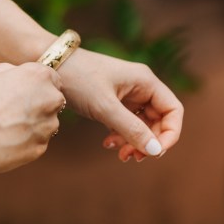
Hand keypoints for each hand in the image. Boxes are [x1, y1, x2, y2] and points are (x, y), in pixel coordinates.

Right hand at [0, 62, 63, 173]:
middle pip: (53, 101)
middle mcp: (51, 99)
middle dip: (38, 105)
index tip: (23, 93)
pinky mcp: (41, 147)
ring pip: (46, 124)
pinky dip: (26, 142)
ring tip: (6, 127)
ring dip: (33, 124)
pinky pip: (37, 142)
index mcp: (40, 76)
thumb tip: (21, 77)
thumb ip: (15, 74)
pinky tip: (6, 140)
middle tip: (13, 111)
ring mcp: (48, 126)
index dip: (36, 86)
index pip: (51, 79)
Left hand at [59, 48, 183, 161]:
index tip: (156, 152)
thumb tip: (155, 151)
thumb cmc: (78, 78)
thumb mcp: (105, 107)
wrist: (50, 65)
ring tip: (119, 153)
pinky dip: (121, 136)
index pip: (173, 110)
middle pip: (159, 120)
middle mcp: (140, 86)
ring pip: (142, 124)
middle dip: (149, 141)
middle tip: (133, 157)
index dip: (170, 133)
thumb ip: (131, 129)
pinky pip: (126, 123)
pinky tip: (107, 143)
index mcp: (145, 81)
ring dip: (134, 141)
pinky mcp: (112, 100)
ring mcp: (126, 93)